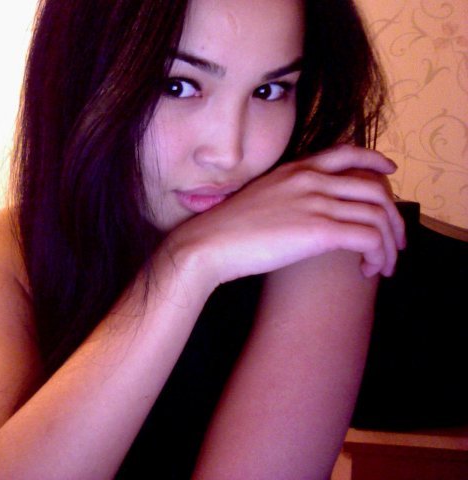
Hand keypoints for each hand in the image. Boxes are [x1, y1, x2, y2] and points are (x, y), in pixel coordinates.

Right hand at [169, 144, 405, 285]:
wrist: (209, 243)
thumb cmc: (227, 229)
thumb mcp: (259, 198)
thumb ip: (286, 196)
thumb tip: (302, 213)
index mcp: (295, 169)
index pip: (346, 153)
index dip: (375, 161)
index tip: (389, 174)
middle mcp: (310, 179)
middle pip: (374, 188)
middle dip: (394, 217)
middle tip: (397, 240)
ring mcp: (316, 202)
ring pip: (377, 215)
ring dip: (389, 243)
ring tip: (383, 265)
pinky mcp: (319, 230)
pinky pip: (369, 238)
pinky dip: (378, 255)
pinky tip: (367, 270)